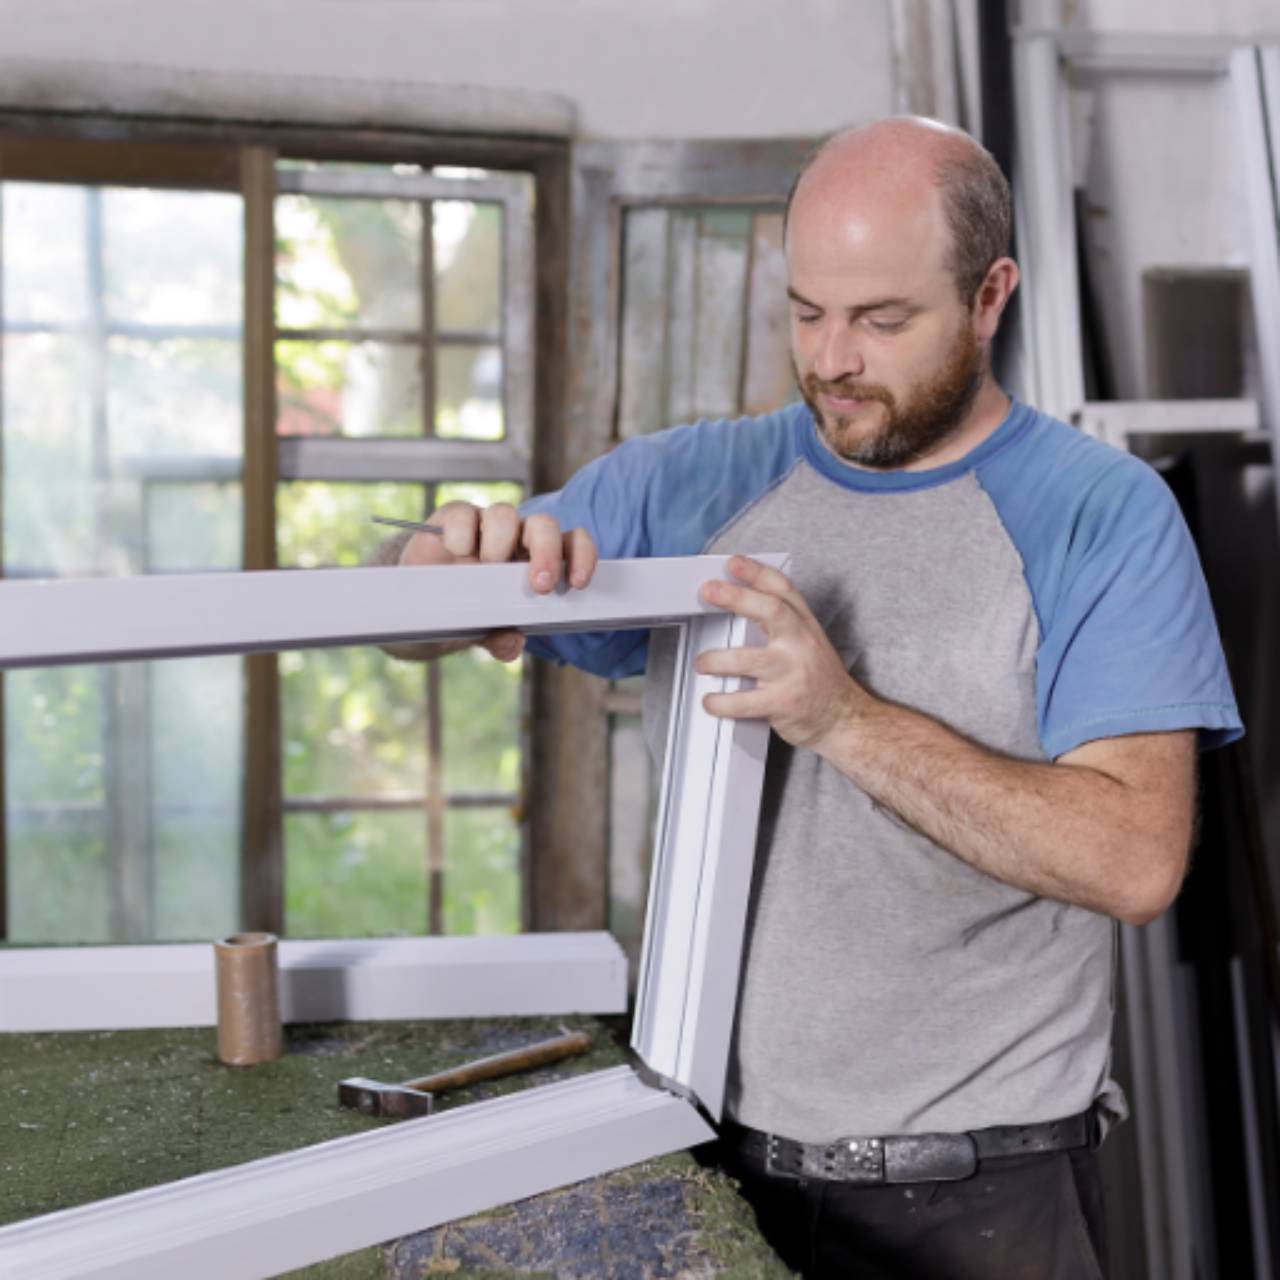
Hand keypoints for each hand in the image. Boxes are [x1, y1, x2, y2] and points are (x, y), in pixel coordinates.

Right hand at [397, 502, 597, 661]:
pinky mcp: (453, 519)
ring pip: (505, 514)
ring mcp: (485, 525)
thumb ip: (502, 640)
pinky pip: (464, 513)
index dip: (582, 556)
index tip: (578, 583)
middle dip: (547, 552)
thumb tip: (511, 644)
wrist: (422, 603)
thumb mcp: (487, 632)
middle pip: (544, 525)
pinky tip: (457, 551)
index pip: (572, 543)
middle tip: (539, 584)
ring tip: (486, 567)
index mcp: (538, 559)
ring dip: (501, 542)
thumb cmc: (467, 611)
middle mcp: (517, 537)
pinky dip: (463, 532)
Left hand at [695, 555, 867, 750]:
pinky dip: (721, 702)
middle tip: (709, 591)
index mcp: (804, 625)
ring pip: (749, 659)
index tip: (733, 563)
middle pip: (771, 611)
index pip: (783, 590)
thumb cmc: (817, 677)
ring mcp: (792, 673)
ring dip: (717, 659)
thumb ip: (779, 621)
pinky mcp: (783, 703)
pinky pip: (744, 702)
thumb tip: (735, 599)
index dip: (757, 573)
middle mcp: (800, 644)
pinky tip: (711, 700)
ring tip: (702, 662)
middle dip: (737, 598)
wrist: (843, 717)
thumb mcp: (807, 640)